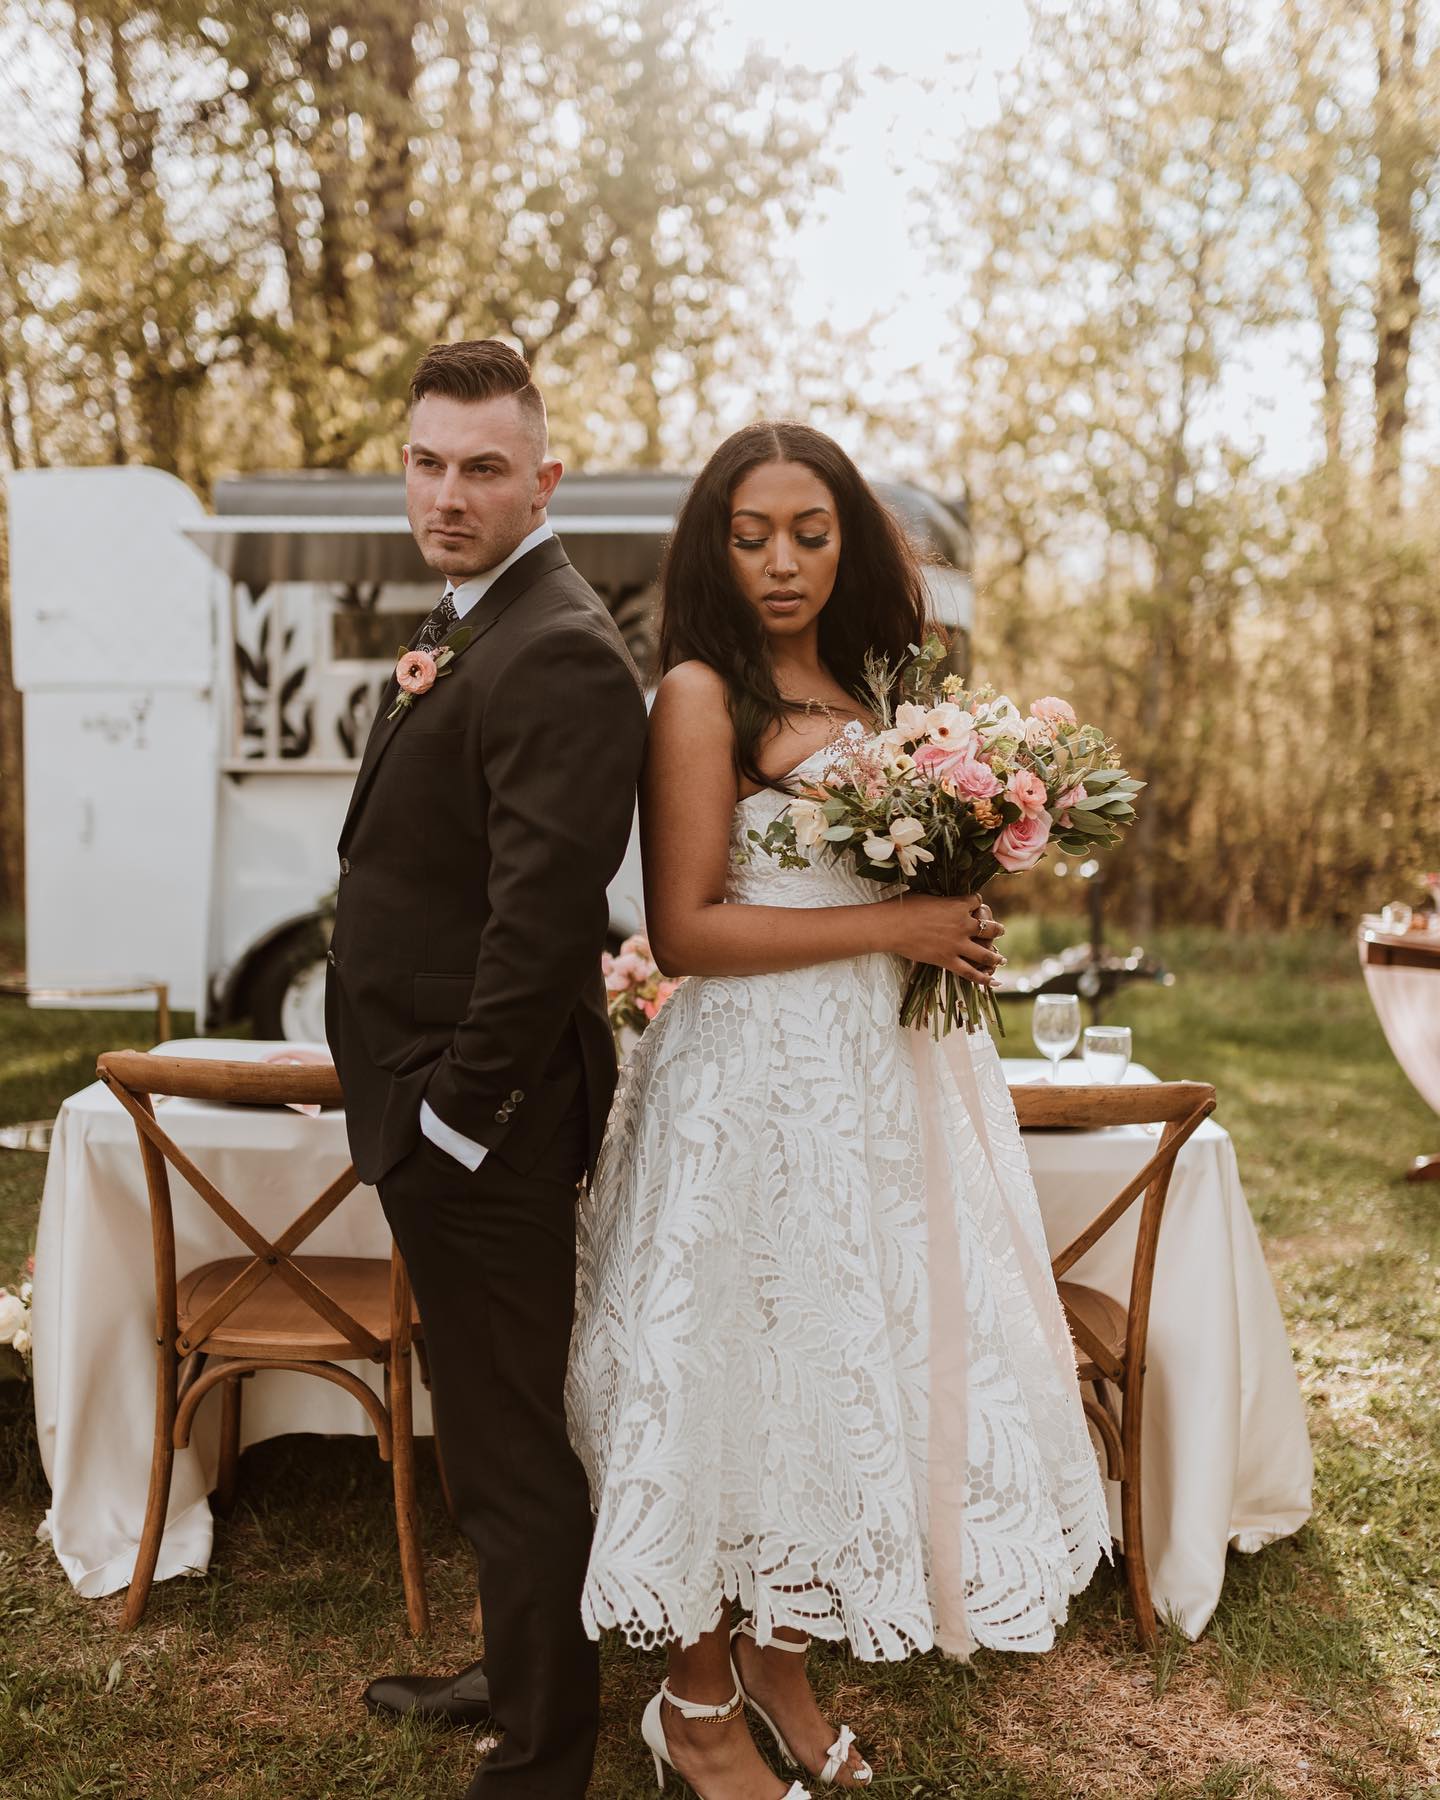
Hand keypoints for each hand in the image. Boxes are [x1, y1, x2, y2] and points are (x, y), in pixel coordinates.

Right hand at [887, 894, 1006, 984]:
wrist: (892, 925)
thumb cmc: (903, 906)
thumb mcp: (927, 895)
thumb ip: (941, 900)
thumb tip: (943, 900)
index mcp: (958, 905)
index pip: (978, 901)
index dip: (978, 903)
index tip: (977, 905)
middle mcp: (963, 924)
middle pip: (989, 927)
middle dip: (996, 929)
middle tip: (1000, 931)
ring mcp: (957, 944)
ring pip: (985, 952)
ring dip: (995, 956)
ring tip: (1000, 959)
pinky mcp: (948, 960)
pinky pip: (970, 972)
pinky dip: (982, 978)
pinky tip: (991, 981)